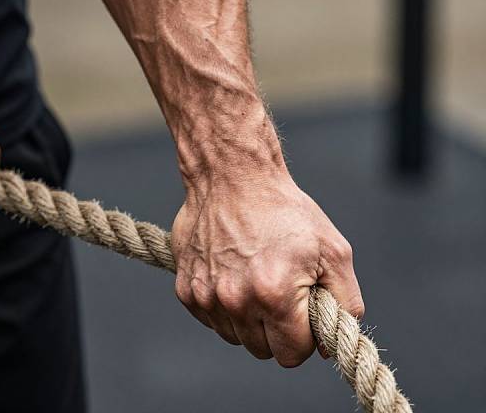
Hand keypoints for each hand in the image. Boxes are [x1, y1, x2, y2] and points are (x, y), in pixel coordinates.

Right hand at [172, 169, 363, 367]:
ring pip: (236, 338)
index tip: (302, 309)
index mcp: (274, 293)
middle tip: (280, 289)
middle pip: (263, 350)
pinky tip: (233, 273)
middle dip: (277, 329)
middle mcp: (235, 300)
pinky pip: (212, 320)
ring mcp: (205, 296)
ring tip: (255, 277)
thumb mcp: (334, 249)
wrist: (233, 176)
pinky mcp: (185, 289)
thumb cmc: (285, 209)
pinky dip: (225, 306)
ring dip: (249, 319)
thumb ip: (344, 302)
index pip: (293, 355)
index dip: (304, 336)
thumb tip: (328, 345)